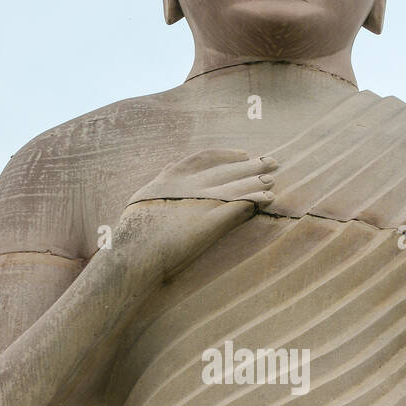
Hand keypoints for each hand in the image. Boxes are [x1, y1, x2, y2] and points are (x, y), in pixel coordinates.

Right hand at [118, 148, 276, 280]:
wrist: (135, 252)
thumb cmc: (133, 233)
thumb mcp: (142, 199)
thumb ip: (158, 183)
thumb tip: (166, 169)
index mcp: (172, 177)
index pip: (204, 158)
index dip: (226, 155)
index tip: (243, 154)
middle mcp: (190, 184)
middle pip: (227, 169)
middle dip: (250, 166)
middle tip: (272, 161)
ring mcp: (202, 201)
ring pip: (236, 185)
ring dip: (257, 182)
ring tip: (273, 179)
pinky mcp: (211, 220)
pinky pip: (240, 205)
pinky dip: (256, 200)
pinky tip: (268, 199)